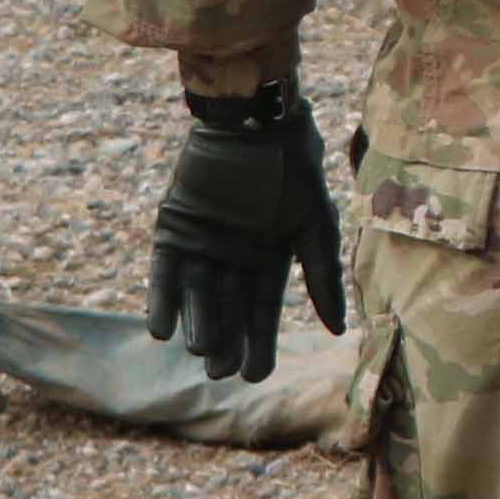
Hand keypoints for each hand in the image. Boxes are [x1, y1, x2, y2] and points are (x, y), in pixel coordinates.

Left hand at [148, 89, 345, 381]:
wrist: (256, 122)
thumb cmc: (294, 171)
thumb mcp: (316, 227)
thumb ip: (321, 278)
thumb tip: (338, 331)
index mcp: (268, 258)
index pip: (262, 310)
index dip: (259, 342)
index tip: (256, 376)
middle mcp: (234, 256)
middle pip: (228, 308)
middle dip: (226, 341)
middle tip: (221, 373)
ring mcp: (202, 242)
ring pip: (197, 294)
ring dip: (197, 324)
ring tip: (199, 353)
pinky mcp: (173, 227)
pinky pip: (164, 270)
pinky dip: (161, 298)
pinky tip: (160, 328)